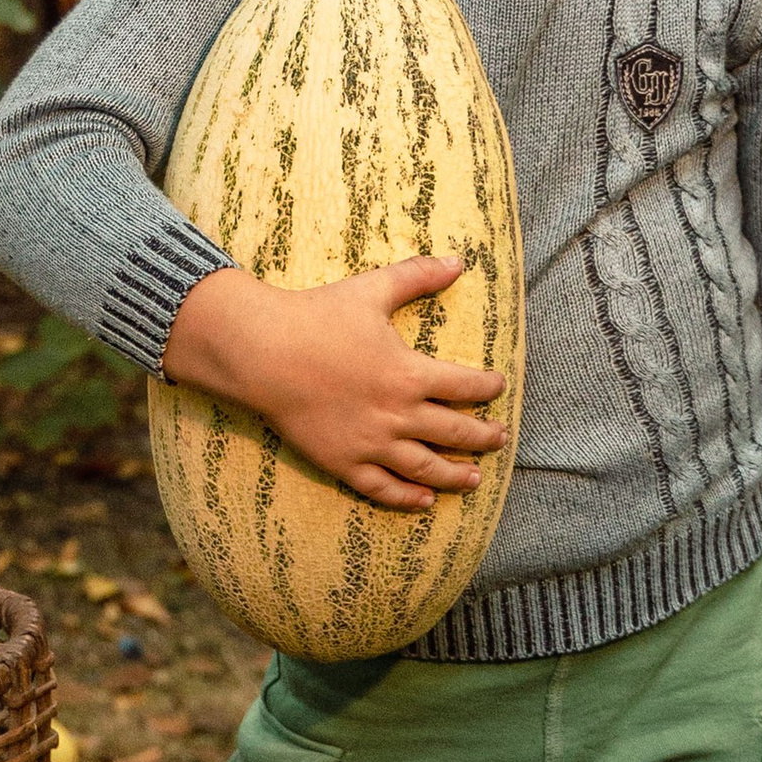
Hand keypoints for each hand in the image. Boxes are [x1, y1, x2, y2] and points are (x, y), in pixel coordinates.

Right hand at [161, 257, 508, 513]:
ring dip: (455, 474)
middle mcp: (398, 414)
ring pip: (425, 467)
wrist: (262, 353)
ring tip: (475, 478)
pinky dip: (407, 498)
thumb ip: (418, 275)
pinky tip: (424, 501)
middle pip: (455, 432)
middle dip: (483, 436)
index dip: (487, 387)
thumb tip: (460, 261)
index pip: (465, 386)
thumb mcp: (372, 289)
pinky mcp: (343, 461)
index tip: (498, 387)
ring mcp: (371, 443)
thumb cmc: (316, 317)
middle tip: (500, 438)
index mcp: (410, 373)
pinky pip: (382, 488)